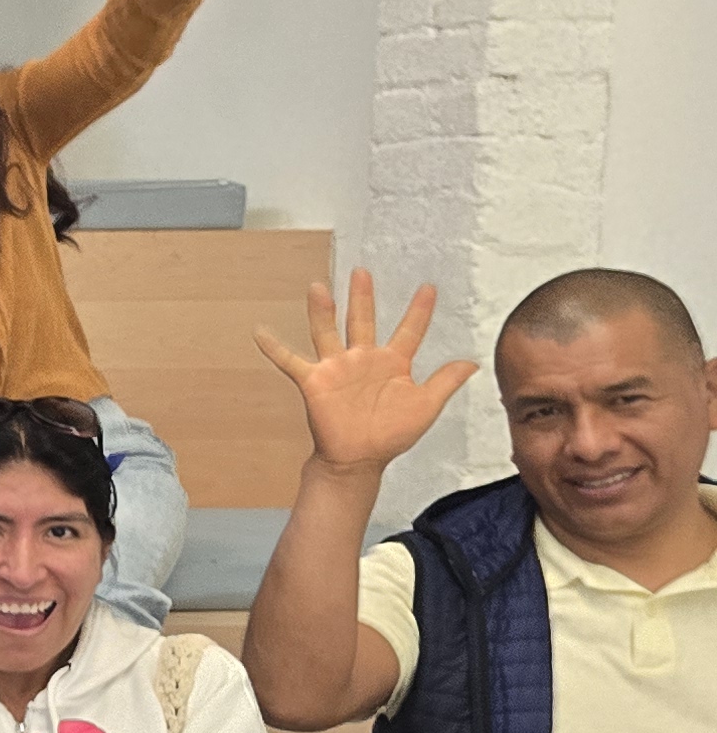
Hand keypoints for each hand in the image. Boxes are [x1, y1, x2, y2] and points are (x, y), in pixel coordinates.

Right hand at [257, 269, 477, 479]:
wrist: (359, 459)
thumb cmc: (391, 435)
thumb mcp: (426, 406)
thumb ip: (445, 381)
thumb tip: (473, 363)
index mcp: (392, 364)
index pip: (409, 330)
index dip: (419, 310)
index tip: (428, 288)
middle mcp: (363, 359)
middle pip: (363, 320)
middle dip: (362, 296)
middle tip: (361, 272)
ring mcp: (336, 368)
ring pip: (327, 332)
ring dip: (322, 311)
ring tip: (318, 287)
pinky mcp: (314, 382)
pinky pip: (290, 361)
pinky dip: (274, 348)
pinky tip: (260, 331)